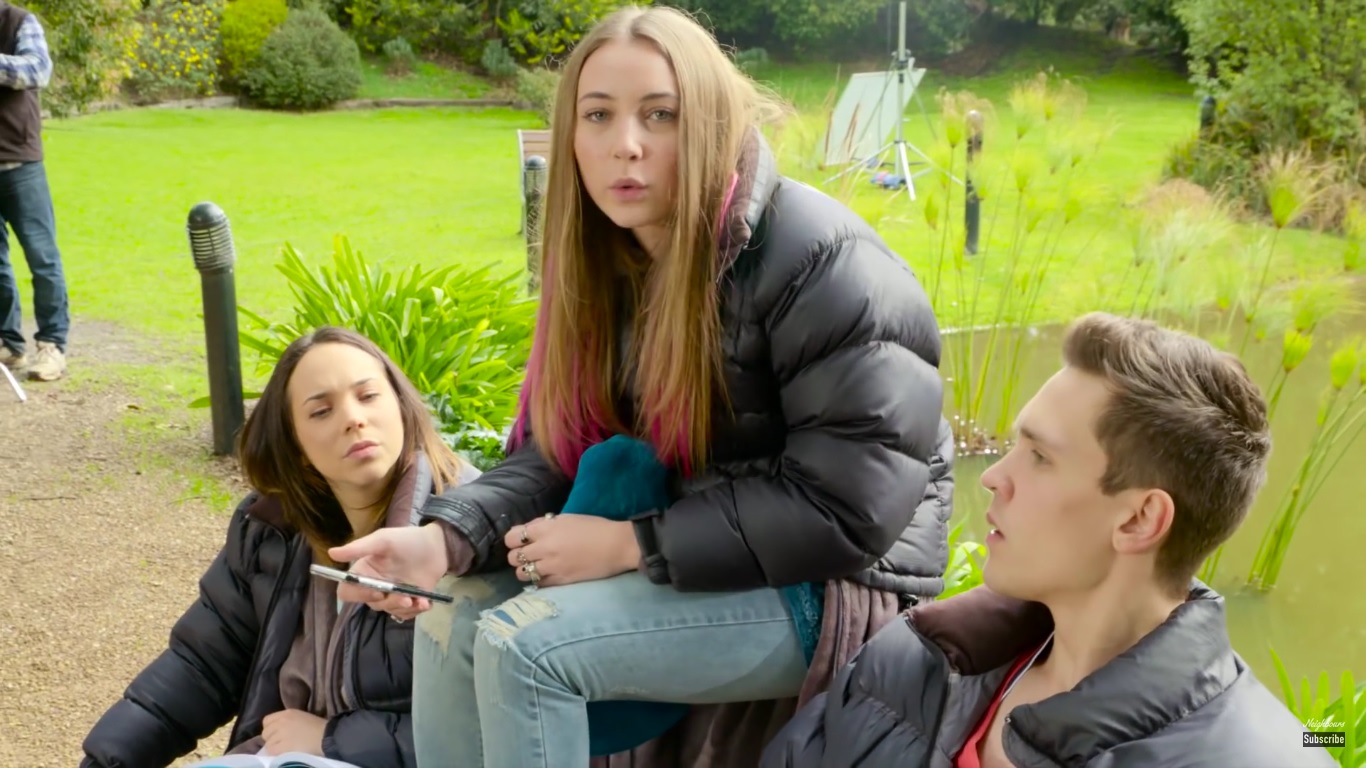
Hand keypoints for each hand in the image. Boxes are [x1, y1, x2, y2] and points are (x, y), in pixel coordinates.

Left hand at [261, 709, 325, 755]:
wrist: (326, 736)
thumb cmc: (318, 728)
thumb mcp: (301, 717)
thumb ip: (287, 722)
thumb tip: (276, 731)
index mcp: (287, 713)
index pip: (266, 720)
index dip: (270, 728)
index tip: (277, 733)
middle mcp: (281, 722)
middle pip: (265, 733)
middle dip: (271, 739)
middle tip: (281, 743)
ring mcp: (281, 734)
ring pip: (268, 743)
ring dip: (275, 747)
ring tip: (285, 748)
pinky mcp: (282, 746)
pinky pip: (272, 751)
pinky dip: (277, 753)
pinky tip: (286, 753)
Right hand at [328, 523, 447, 620]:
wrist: (438, 546)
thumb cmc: (407, 540)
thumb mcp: (383, 540)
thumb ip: (359, 548)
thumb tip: (331, 552)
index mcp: (364, 572)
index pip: (347, 591)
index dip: (358, 595)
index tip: (376, 591)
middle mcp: (375, 586)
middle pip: (372, 605)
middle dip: (390, 602)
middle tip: (406, 597)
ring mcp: (392, 595)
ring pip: (390, 611)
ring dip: (404, 608)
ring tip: (420, 600)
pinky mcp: (409, 601)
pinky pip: (406, 615)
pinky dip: (416, 611)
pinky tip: (426, 602)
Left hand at [505, 515, 640, 586]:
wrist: (617, 545)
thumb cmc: (595, 527)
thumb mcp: (567, 518)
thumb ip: (545, 524)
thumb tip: (530, 530)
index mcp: (545, 529)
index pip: (512, 537)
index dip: (513, 540)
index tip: (520, 541)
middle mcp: (544, 548)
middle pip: (513, 557)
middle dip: (518, 555)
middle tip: (529, 555)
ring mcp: (551, 567)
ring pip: (521, 573)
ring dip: (525, 570)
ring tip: (536, 567)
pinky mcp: (560, 581)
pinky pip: (538, 584)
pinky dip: (538, 580)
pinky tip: (546, 575)